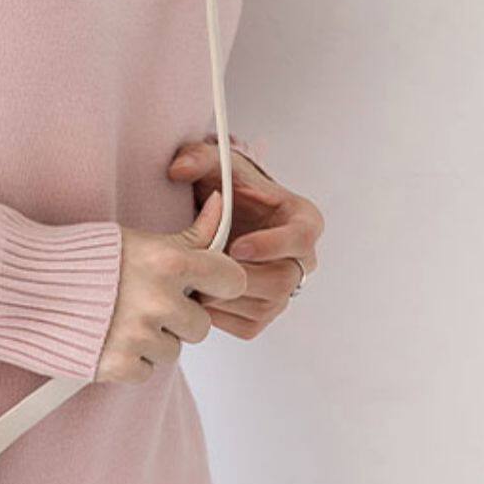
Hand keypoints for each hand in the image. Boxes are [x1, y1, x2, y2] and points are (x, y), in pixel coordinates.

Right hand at [93, 190, 249, 383]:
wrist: (21, 286)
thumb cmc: (76, 257)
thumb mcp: (137, 238)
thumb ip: (188, 234)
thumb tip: (219, 205)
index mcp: (168, 261)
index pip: (232, 280)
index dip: (221, 284)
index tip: (207, 285)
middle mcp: (159, 301)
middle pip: (202, 324)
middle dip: (180, 317)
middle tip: (148, 302)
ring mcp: (139, 336)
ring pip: (173, 350)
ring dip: (153, 339)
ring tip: (121, 318)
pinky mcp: (118, 366)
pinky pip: (146, 371)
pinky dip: (130, 359)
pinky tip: (107, 336)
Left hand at [165, 139, 323, 338]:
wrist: (222, 220)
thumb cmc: (228, 190)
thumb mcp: (215, 166)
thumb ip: (197, 158)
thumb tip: (178, 169)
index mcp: (304, 221)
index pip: (300, 239)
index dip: (270, 246)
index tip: (236, 246)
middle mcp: (303, 260)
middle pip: (282, 280)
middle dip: (240, 276)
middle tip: (203, 268)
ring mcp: (287, 290)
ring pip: (264, 306)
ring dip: (226, 295)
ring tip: (193, 278)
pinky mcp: (266, 313)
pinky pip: (247, 324)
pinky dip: (220, 314)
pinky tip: (198, 292)